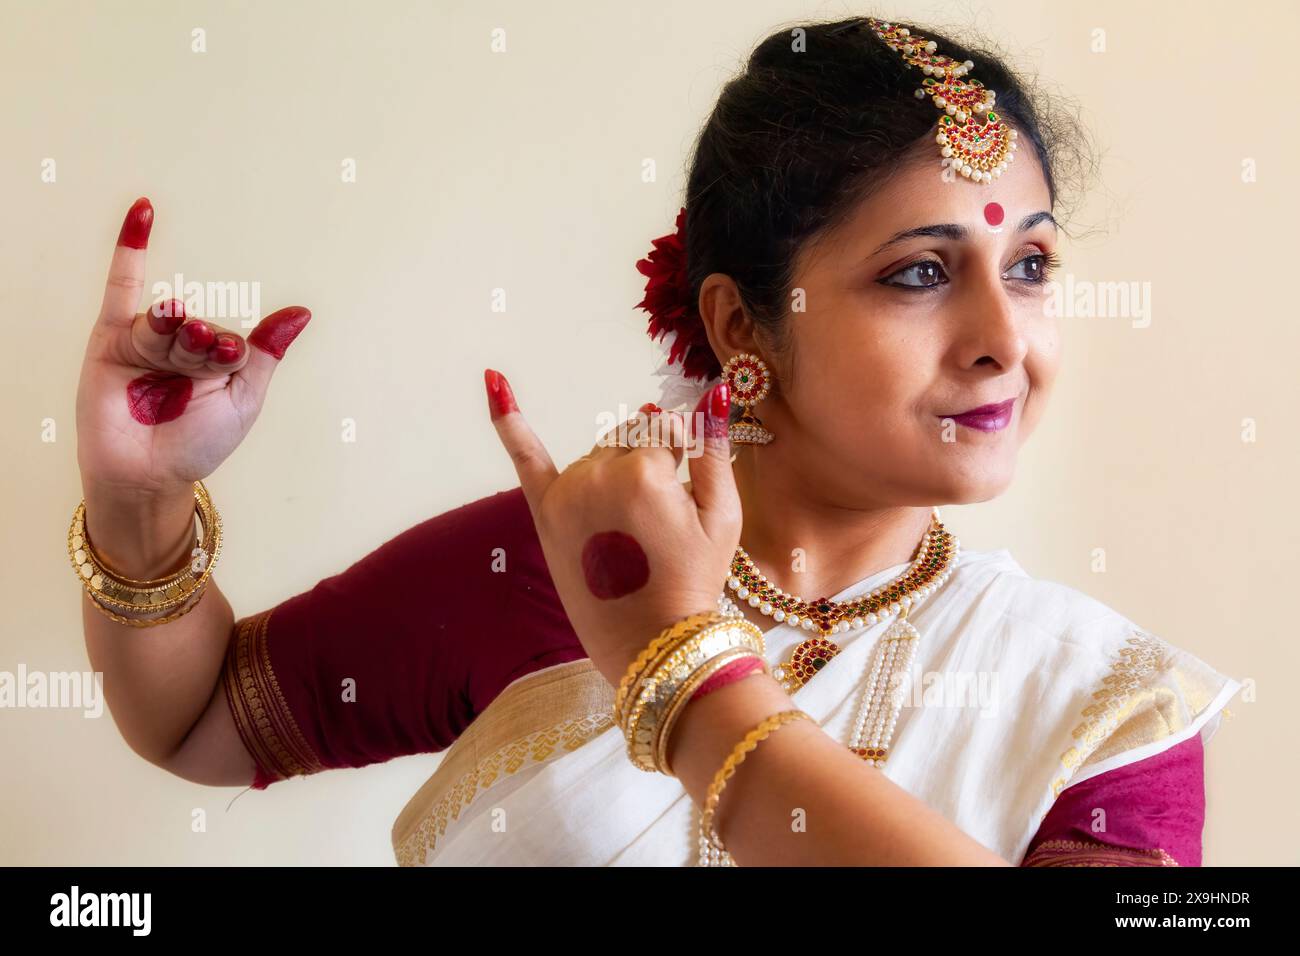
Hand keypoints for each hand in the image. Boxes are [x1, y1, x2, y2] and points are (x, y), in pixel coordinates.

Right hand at [75, 197, 311, 499]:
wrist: (145, 476)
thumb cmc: (197, 444)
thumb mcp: (243, 399)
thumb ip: (265, 353)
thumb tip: (303, 312)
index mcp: (216, 361)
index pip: (229, 340)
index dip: (230, 349)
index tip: (229, 359)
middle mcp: (181, 349)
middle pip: (196, 330)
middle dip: (200, 346)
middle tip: (202, 356)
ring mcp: (145, 343)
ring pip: (164, 323)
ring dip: (174, 331)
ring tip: (180, 334)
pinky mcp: (110, 342)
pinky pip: (120, 288)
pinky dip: (130, 249)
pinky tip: (144, 212)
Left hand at [486, 370, 740, 685]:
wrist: (651, 643)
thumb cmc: (694, 580)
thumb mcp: (722, 515)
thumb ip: (713, 447)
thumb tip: (714, 390)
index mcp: (644, 471)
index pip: (667, 434)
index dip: (684, 463)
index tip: (685, 501)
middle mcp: (597, 474)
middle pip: (629, 440)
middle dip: (650, 465)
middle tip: (660, 523)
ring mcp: (566, 493)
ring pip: (597, 455)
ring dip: (615, 472)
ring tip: (631, 528)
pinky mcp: (545, 515)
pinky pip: (525, 458)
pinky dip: (509, 420)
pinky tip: (495, 382)